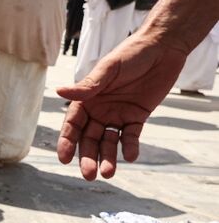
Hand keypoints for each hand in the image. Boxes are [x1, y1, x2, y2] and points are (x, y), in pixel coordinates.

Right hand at [56, 32, 187, 179]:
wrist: (163, 47)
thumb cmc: (131, 53)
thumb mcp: (108, 69)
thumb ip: (87, 86)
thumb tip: (59, 93)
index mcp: (87, 100)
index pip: (73, 126)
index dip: (67, 142)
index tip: (64, 159)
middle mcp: (99, 110)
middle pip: (89, 140)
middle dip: (88, 157)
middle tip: (89, 174)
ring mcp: (118, 115)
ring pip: (108, 142)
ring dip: (107, 158)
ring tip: (108, 173)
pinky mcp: (137, 117)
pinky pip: (131, 136)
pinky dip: (129, 147)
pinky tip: (129, 156)